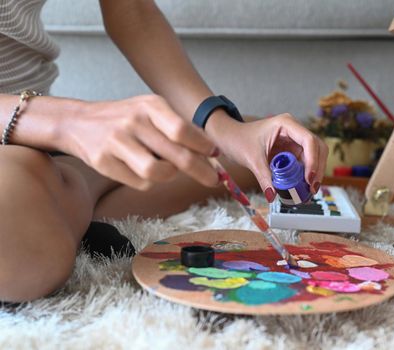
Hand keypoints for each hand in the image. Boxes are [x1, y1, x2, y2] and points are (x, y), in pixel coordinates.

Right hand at [63, 95, 219, 189]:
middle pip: (176, 155)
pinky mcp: (103, 162)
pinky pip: (139, 183)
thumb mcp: (151, 111)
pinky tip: (143, 171)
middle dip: (200, 171)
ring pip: (157, 173)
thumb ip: (180, 128)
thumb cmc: (124, 118)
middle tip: (213, 180)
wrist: (78, 122)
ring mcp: (116, 142)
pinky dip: (149, 182)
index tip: (216, 155)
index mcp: (150, 105)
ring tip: (167, 169)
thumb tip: (212, 152)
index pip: (182, 129)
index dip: (202, 146)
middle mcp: (133, 121)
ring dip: (169, 175)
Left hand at [208, 113, 327, 201]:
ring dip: (314, 173)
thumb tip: (273, 196)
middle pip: (317, 148)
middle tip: (312, 189)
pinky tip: (302, 188)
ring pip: (314, 156)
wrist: (229, 138)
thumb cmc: (238, 140)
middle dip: (317, 169)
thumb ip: (264, 177)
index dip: (313, 160)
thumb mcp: (251, 159)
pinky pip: (304, 163)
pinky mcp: (292, 151)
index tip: (309, 179)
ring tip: (308, 192)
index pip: (308, 140)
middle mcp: (294, 130)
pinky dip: (305, 175)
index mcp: (286, 124)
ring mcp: (294, 140)